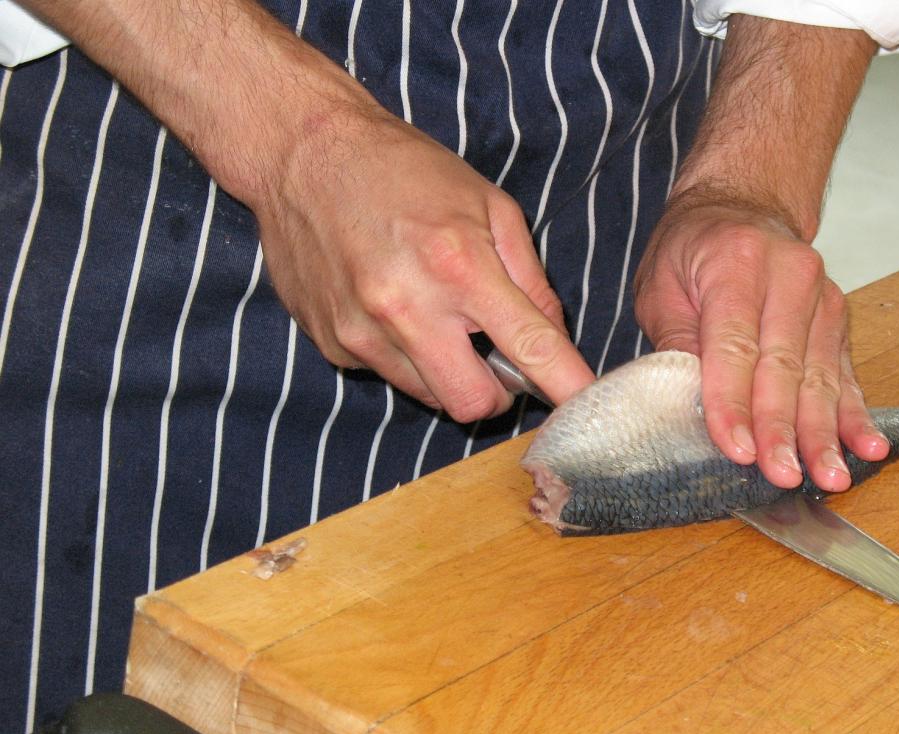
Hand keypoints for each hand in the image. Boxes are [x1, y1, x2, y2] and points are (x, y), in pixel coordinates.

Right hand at [252, 108, 593, 420]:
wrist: (305, 154)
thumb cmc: (407, 171)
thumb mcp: (489, 205)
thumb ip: (529, 278)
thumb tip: (554, 336)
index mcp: (460, 266)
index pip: (530, 348)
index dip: (566, 384)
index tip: (584, 403)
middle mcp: (408, 308)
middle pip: (472, 404)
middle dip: (494, 392)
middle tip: (493, 356)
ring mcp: (363, 332)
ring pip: (429, 396)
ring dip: (446, 372)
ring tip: (435, 316)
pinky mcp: (333, 343)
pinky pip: (387, 375)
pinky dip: (403, 356)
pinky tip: (391, 307)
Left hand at [634, 191, 888, 491]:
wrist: (742, 204)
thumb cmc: (692, 250)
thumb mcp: (662, 286)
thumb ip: (677, 343)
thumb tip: (689, 406)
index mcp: (736, 263)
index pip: (735, 347)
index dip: (734, 403)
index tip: (738, 450)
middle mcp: (789, 276)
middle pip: (784, 367)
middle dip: (783, 428)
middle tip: (783, 475)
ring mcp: (822, 298)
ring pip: (820, 376)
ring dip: (825, 433)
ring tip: (830, 477)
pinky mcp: (838, 319)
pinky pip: (846, 373)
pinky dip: (855, 415)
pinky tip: (869, 447)